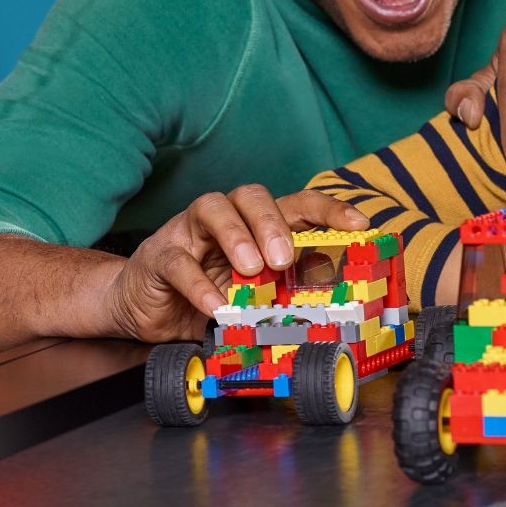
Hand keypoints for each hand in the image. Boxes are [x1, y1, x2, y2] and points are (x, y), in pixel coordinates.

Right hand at [104, 186, 367, 343]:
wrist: (145, 308)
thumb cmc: (208, 297)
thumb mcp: (254, 298)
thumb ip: (284, 295)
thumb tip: (332, 312)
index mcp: (256, 226)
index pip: (296, 205)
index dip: (329, 209)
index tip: (360, 224)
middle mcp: (225, 219)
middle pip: (251, 195)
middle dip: (273, 222)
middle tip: (284, 258)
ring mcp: (189, 232)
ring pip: (213, 208)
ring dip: (237, 236)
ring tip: (250, 269)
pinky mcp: (159, 256)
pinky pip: (178, 261)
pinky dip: (198, 284)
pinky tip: (215, 306)